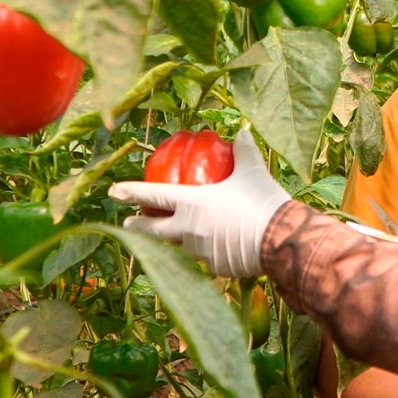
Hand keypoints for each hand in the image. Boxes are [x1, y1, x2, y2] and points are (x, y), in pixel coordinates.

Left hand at [108, 130, 291, 277]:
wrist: (282, 239)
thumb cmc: (263, 202)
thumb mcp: (252, 171)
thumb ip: (243, 150)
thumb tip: (242, 130)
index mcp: (193, 203)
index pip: (153, 195)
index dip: (131, 192)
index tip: (114, 190)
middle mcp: (189, 229)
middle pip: (153, 230)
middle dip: (137, 226)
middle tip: (127, 223)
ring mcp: (200, 252)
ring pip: (176, 248)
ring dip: (168, 243)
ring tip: (167, 239)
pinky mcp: (215, 268)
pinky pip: (203, 260)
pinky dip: (201, 255)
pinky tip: (206, 252)